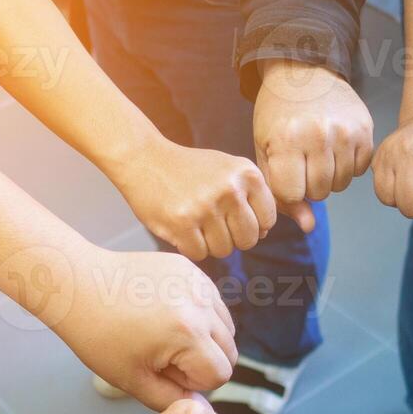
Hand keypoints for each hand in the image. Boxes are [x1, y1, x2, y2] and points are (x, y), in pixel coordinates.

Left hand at [63, 249, 236, 408]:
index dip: (193, 382)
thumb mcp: (132, 380)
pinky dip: (199, 314)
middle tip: (163, 356)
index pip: (220, 375)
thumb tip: (197, 404)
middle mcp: (201, 305)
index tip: (163, 371)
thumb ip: (171, 400)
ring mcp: (198, 282)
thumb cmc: (98, 334)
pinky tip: (167, 314)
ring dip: (205, 339)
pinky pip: (212, 302)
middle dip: (203, 362)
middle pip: (229, 352)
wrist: (78, 285)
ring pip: (226, 326)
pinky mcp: (191, 269)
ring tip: (166, 335)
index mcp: (188, 334)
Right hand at [116, 142, 277, 260]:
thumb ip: (251, 197)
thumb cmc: (189, 169)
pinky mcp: (182, 224)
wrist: (144, 159)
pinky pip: (199, 254)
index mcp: (247, 174)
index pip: (267, 220)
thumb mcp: (228, 170)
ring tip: (196, 223)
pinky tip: (182, 228)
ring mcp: (206, 208)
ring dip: (210, 244)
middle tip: (213, 225)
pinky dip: (190, 247)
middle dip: (233, 239)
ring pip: (224, 250)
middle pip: (248, 240)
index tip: (234, 218)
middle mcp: (230, 190)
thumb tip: (264, 233)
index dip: (252, 226)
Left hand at [253, 61, 374, 231]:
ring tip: (317, 153)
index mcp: (286, 140)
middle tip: (301, 161)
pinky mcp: (365, 130)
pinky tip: (334, 147)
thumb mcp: (267, 152)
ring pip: (340, 185)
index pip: (292, 194)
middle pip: (319, 193)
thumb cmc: (277, 117)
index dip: (287, 189)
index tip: (284, 172)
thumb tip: (309, 228)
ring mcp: (345, 132)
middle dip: (308, 184)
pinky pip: (359, 171)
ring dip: (328, 177)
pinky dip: (347, 166)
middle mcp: (318, 135)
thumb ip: (281, 194)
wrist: (301, 73)